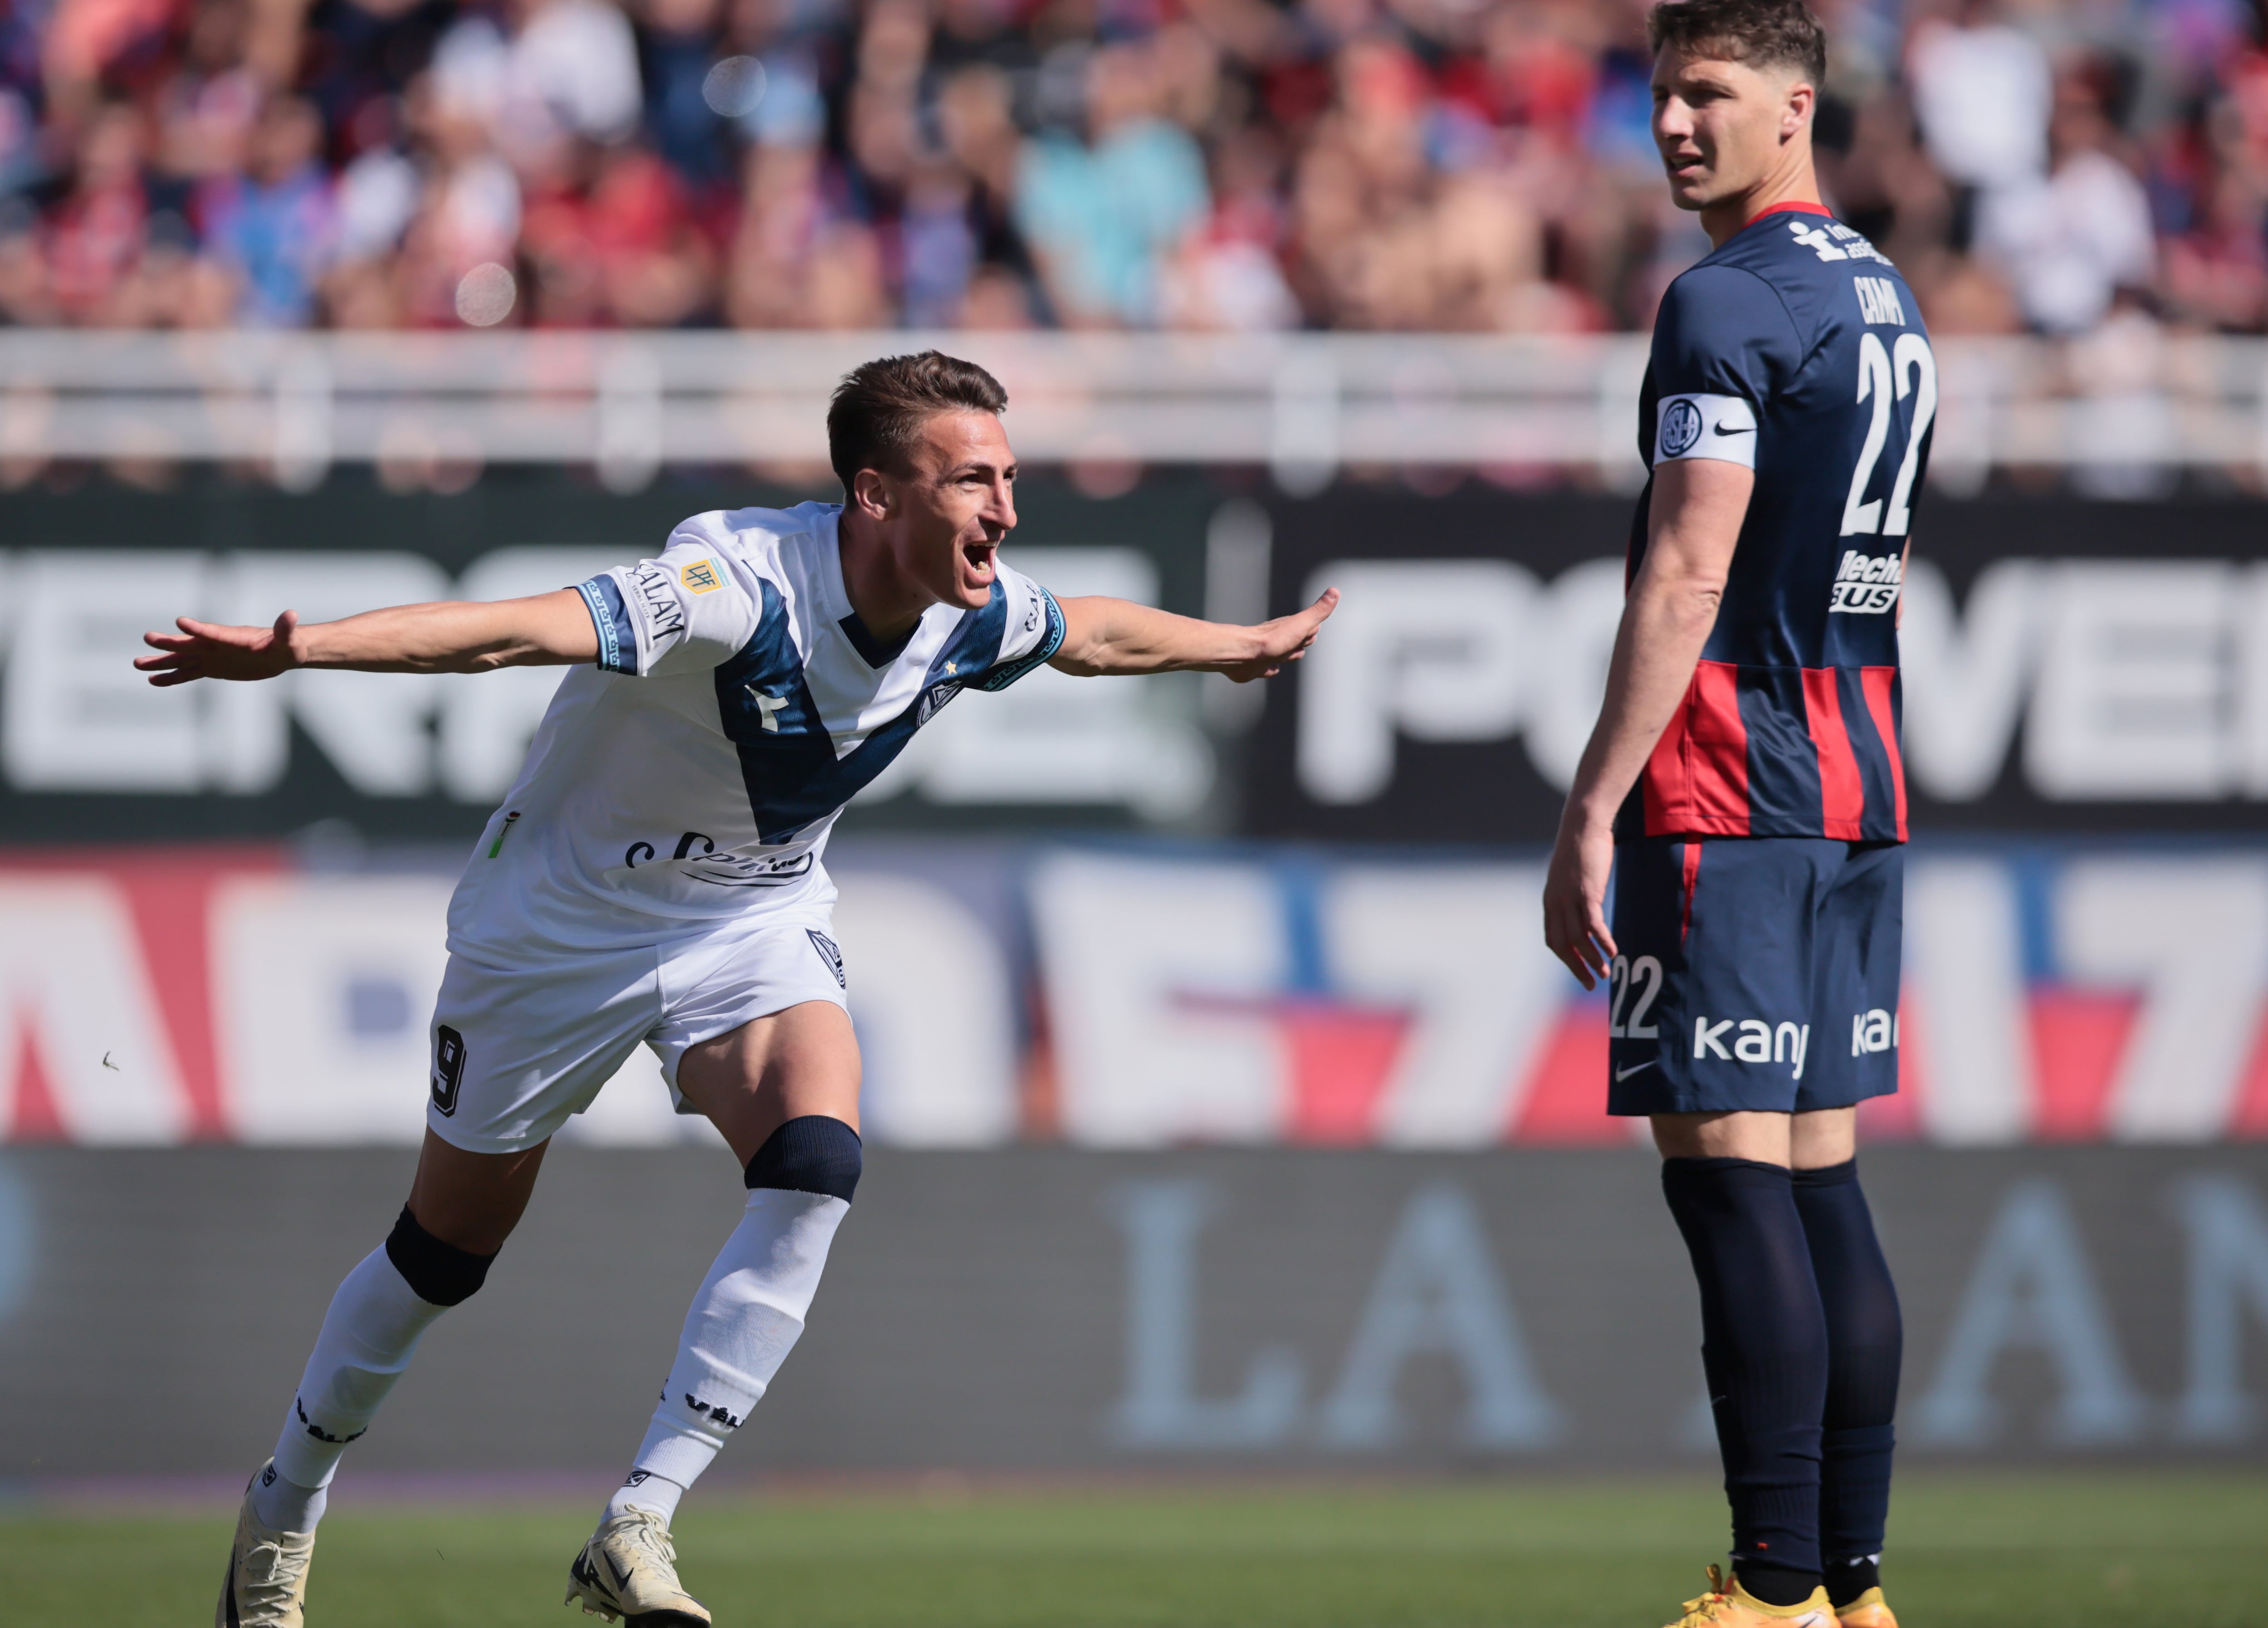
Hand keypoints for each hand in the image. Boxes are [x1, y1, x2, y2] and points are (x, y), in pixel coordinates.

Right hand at [135, 611, 300, 686]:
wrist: (282, 653)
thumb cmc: (287, 645)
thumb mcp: (289, 640)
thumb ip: (286, 629)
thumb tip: (291, 615)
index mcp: (234, 637)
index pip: (213, 632)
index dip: (198, 628)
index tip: (180, 621)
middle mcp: (217, 645)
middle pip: (190, 644)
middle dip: (170, 642)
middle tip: (147, 638)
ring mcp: (212, 657)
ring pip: (182, 659)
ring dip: (162, 662)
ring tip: (138, 664)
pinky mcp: (212, 669)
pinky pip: (188, 673)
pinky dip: (172, 677)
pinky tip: (154, 680)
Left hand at [1217, 588, 1338, 682]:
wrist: (1243, 654)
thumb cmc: (1272, 640)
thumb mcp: (1301, 624)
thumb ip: (1318, 611)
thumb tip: (1334, 591)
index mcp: (1290, 628)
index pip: (1307, 627)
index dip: (1312, 628)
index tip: (1314, 627)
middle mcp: (1278, 638)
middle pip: (1295, 641)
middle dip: (1301, 642)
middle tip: (1304, 641)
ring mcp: (1267, 652)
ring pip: (1282, 654)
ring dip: (1288, 654)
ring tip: (1288, 655)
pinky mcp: (1257, 666)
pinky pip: (1267, 668)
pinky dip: (1271, 668)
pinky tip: (1272, 669)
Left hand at [1542, 808, 1616, 988]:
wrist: (1583, 823)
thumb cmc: (1581, 848)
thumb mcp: (1570, 876)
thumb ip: (1571, 895)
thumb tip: (1583, 910)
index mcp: (1550, 901)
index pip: (1553, 939)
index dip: (1566, 958)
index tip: (1580, 970)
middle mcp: (1556, 902)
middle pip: (1562, 945)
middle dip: (1577, 967)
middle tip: (1592, 983)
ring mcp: (1570, 897)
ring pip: (1578, 939)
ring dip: (1592, 959)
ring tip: (1606, 973)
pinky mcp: (1587, 891)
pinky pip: (1593, 924)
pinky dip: (1602, 941)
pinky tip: (1613, 951)